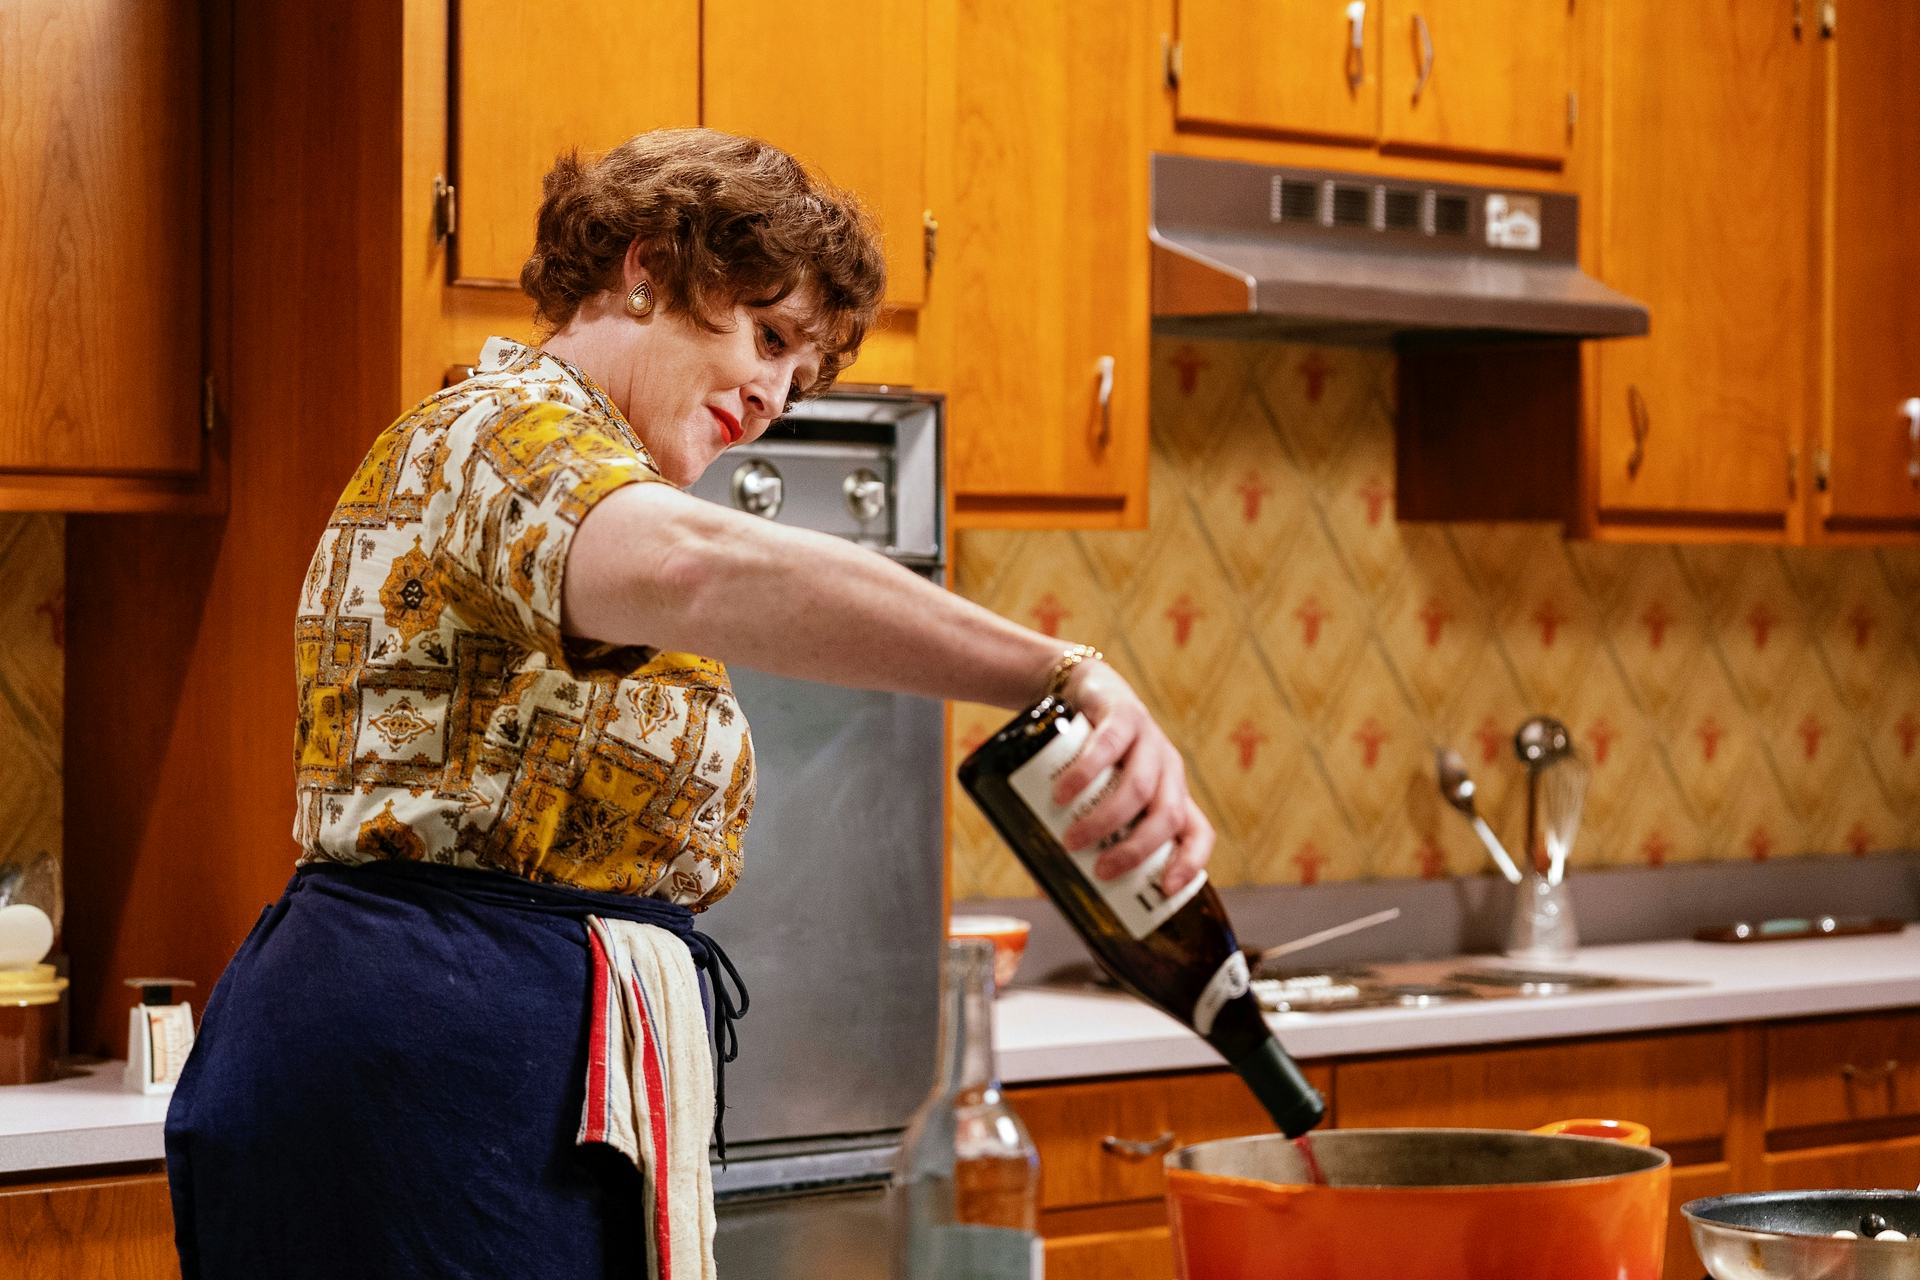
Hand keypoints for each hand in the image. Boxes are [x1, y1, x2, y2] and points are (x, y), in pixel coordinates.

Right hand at [1048, 660, 1214, 895]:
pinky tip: (1063, 793)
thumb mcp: (1101, 792)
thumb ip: (1091, 828)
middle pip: (1166, 816)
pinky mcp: (1123, 713)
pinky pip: (1108, 746)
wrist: (1080, 689)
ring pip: (1139, 787)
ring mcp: (1149, 739)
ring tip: (1072, 839)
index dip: (1190, 863)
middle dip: (1136, 851)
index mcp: (1170, 792)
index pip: (1198, 832)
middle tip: (1100, 871)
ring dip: (1106, 820)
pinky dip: (1085, 774)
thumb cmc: (1089, 756)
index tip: (1166, 890)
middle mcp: (1167, 768)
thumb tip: (1053, 885)